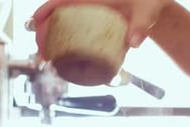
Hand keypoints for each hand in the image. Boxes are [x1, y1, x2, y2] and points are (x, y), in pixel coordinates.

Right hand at [31, 0, 170, 59]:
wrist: (154, 4)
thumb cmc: (150, 1)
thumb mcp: (147, 10)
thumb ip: (141, 26)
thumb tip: (134, 42)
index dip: (48, 8)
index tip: (35, 20)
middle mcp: (90, 5)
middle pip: (59, 14)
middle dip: (44, 31)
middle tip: (41, 51)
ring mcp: (90, 16)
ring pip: (64, 25)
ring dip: (52, 40)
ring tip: (46, 58)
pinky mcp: (94, 27)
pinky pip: (75, 34)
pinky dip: (65, 45)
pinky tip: (61, 58)